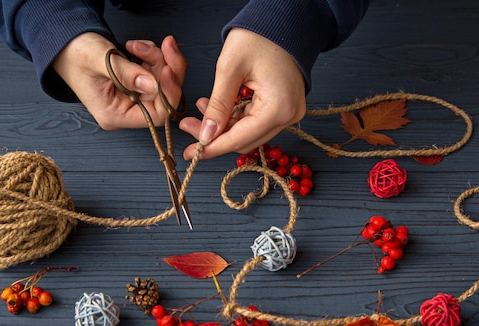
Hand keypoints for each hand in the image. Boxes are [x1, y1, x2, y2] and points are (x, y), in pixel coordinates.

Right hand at [53, 32, 185, 128]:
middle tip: (165, 46)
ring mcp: (133, 99)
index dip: (168, 93)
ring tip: (136, 45)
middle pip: (164, 97)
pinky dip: (153, 57)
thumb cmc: (75, 54)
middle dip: (167, 68)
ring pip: (163, 82)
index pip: (156, 115)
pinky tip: (136, 48)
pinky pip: (157, 73)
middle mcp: (127, 111)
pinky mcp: (137, 86)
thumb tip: (154, 85)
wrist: (66, 45)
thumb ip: (127, 73)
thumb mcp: (100, 60)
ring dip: (158, 59)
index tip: (167, 69)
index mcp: (115, 115)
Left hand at [180, 28, 305, 159]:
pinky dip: (235, 119)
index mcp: (278, 108)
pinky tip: (217, 109)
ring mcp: (290, 113)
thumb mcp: (230, 69)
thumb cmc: (259, 36)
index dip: (213, 147)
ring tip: (199, 113)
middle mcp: (289, 116)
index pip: (240, 138)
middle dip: (215, 137)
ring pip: (249, 133)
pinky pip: (257, 121)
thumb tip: (205, 135)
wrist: (284, 20)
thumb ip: (217, 105)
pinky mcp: (285, 107)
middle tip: (188, 127)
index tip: (190, 153)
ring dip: (223, 127)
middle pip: (245, 140)